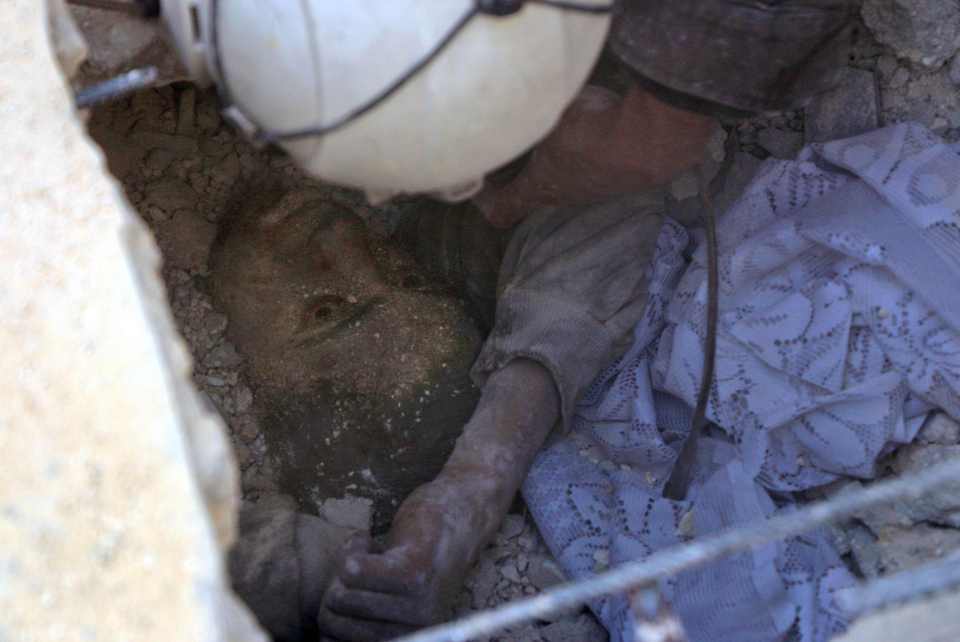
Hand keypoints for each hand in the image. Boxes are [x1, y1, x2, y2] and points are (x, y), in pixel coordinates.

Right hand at [317, 481, 474, 640]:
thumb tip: (322, 638)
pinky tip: (366, 537)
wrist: (460, 511)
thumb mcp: (392, 597)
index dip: (328, 610)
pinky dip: (351, 546)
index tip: (349, 587)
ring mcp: (417, 603)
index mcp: (408, 637)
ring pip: (340, 592)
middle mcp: (416, 629)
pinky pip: (352, 569)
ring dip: (344, 561)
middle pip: (332, 618)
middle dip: (333, 585)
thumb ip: (363, 618)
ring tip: (368, 549)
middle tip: (359, 563)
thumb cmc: (416, 553)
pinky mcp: (413, 570)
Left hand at [475, 84, 716, 228]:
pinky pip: (590, 168)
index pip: (501, 212)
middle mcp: (565, 196)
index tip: (477, 180)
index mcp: (539, 189)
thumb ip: (522, 116)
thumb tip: (503, 106)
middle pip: (532, 194)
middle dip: (518, 174)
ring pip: (563, 180)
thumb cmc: (590, 131)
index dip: (484, 202)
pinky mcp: (620, 177)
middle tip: (511, 143)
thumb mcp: (544, 118)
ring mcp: (595, 189)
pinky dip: (583, 152)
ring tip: (552, 127)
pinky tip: (590, 124)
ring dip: (553, 162)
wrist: (652, 138)